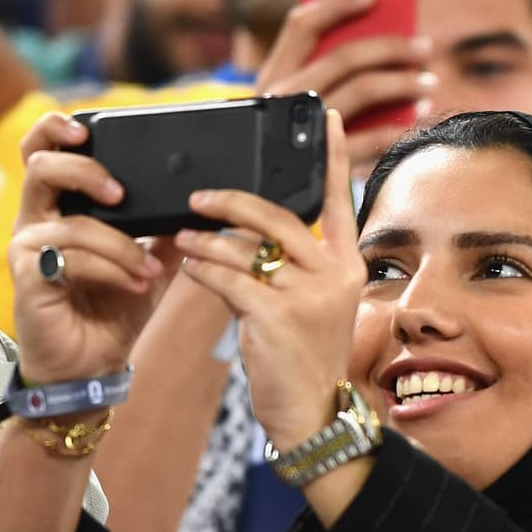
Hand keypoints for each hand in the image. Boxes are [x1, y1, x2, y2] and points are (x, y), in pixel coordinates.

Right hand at [8, 113, 183, 383]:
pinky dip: (109, 268)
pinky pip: (69, 258)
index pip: (43, 151)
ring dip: (119, 244)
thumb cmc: (112, 311)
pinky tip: (134, 283)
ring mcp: (28, 249)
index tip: (86, 128)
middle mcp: (37, 221)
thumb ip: (164, 230)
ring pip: (70, 222)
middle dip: (84, 170)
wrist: (93, 365)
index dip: (55, 129)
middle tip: (119, 192)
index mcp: (60, 208)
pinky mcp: (28, 277)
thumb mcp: (148, 262)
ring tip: (147, 268)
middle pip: (40, 166)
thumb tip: (196, 200)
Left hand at [175, 111, 363, 450]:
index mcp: (347, 266)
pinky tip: (188, 267)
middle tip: (199, 197)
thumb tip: (239, 230)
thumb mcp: (309, 306)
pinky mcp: (277, 317)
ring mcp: (309, 296)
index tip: (324, 118)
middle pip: (279, 217)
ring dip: (207, 241)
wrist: (312, 414)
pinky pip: (228, 279)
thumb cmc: (304, 358)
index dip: (330, 159)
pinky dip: (203, 270)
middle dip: (232, 202)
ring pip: (247, 248)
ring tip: (184, 238)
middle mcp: (334, 275)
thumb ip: (287, 265)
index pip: (338, 202)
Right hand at [256, 0, 432, 171]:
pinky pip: (370, 138)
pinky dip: (398, 127)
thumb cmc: (281, 150)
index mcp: (271, 77)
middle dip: (392, 46)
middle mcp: (283, 97)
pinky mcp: (321, 160)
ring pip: (364, 88)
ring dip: (404, 82)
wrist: (254, 205)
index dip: (338, 2)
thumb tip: (376, 45)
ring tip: (428, 82)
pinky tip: (417, 118)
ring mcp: (302, 128)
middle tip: (424, 48)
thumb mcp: (285, 109)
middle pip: (346, 55)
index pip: (302, 24)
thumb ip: (314, 77)